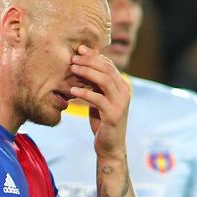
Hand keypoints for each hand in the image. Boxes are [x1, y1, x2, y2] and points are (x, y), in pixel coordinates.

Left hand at [68, 46, 130, 160]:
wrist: (110, 147)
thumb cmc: (102, 123)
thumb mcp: (99, 101)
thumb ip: (96, 87)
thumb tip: (82, 69)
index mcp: (122, 86)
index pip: (109, 65)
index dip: (95, 56)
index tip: (80, 49)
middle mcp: (124, 92)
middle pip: (107, 69)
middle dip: (89, 61)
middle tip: (73, 57)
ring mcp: (120, 103)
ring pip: (103, 80)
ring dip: (86, 72)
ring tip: (72, 69)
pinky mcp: (113, 114)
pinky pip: (97, 99)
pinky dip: (84, 93)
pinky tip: (72, 91)